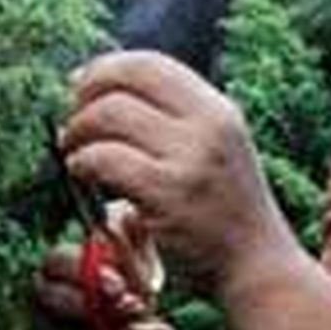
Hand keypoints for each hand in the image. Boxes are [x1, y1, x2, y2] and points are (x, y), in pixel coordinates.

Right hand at [32, 202, 174, 329]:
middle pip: (59, 301)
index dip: (89, 274)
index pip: (59, 261)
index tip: (121, 287)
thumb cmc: (130, 291)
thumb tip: (117, 217)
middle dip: (105, 308)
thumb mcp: (137, 259)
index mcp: (58, 265)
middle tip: (143, 309)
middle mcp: (44, 297)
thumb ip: (130, 235)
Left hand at [60, 50, 295, 291]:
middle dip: (83, 100)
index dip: (106, 69)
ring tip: (76, 155)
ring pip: (108, 116)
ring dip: (78, 133)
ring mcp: (190, 159)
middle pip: (123, 83)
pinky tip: (83, 176)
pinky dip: (82, 163)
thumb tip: (105, 93)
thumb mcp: (218, 152)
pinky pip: (105, 159)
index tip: (83, 90)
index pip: (150, 63)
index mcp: (220, 111)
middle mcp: (209, 127)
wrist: (257, 266)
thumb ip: (178, 122)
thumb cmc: (227, 214)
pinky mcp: (167, 194)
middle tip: (73, 126)